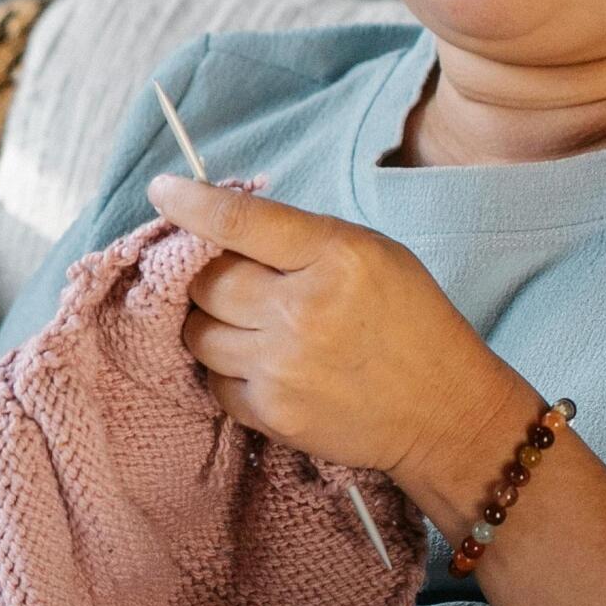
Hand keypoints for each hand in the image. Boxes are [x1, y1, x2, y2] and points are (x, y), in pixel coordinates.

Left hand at [146, 174, 524, 498]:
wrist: (444, 412)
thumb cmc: (410, 322)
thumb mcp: (373, 254)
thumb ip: (301, 239)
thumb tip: (222, 224)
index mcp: (335, 256)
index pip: (238, 222)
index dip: (189, 203)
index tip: (162, 192)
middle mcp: (303, 310)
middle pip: (205, 282)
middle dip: (205, 277)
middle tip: (227, 280)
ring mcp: (283, 367)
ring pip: (198, 333)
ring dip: (210, 324)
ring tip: (248, 324)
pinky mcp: (272, 413)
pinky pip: (214, 381)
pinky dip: (226, 370)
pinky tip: (262, 364)